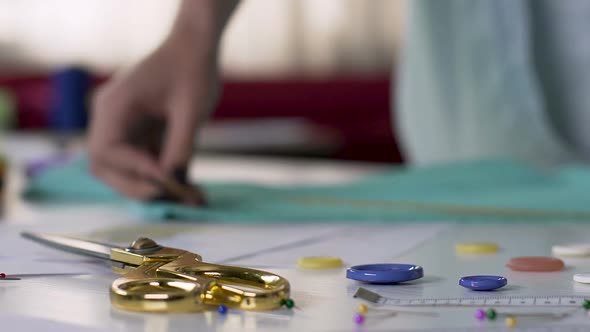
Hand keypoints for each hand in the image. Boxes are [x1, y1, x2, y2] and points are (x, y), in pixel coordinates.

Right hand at [89, 36, 217, 203]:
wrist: (196, 47)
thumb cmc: (193, 70)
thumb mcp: (192, 109)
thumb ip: (180, 146)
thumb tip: (174, 182)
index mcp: (114, 106)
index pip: (108, 151)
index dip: (134, 171)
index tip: (167, 182)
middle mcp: (111, 119)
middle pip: (107, 166)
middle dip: (138, 187)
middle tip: (174, 198)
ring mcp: (124, 126)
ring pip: (125, 169)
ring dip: (154, 187)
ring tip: (189, 198)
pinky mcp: (140, 133)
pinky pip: (145, 162)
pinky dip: (164, 177)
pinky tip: (191, 188)